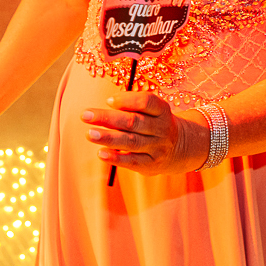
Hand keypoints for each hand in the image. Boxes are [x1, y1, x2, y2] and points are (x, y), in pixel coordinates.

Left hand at [81, 91, 207, 175]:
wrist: (180, 148)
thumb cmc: (154, 123)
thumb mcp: (151, 111)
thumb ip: (132, 107)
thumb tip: (107, 107)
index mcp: (162, 110)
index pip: (147, 102)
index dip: (127, 101)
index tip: (108, 100)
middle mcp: (162, 129)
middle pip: (133, 122)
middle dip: (107, 118)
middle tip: (85, 115)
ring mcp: (158, 148)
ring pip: (131, 142)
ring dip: (108, 137)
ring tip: (89, 134)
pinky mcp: (151, 164)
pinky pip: (132, 161)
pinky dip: (116, 158)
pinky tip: (101, 153)